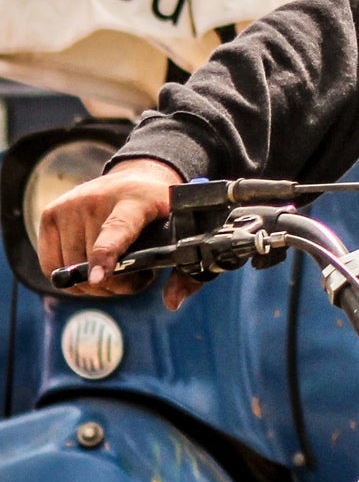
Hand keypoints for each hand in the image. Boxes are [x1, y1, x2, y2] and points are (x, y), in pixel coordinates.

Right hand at [37, 158, 199, 308]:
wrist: (137, 178)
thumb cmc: (160, 212)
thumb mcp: (182, 232)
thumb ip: (187, 272)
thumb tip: (171, 303)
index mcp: (136, 201)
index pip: (117, 230)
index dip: (106, 257)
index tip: (98, 278)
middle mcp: (97, 199)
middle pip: (92, 264)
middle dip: (116, 284)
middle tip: (136, 275)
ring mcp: (70, 204)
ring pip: (71, 271)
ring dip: (94, 282)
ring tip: (117, 266)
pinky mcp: (50, 213)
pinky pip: (51, 266)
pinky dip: (71, 277)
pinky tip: (94, 266)